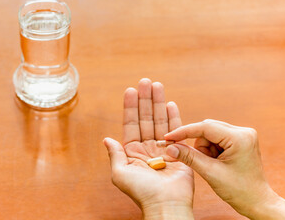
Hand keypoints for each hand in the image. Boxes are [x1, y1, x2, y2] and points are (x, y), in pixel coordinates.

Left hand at [104, 78, 193, 219]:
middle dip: (145, 99)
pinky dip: (173, 116)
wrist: (166, 204)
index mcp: (132, 151)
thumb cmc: (142, 192)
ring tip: (157, 85)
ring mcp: (163, 147)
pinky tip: (170, 103)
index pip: (130, 123)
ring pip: (160, 120)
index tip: (130, 90)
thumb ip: (115, 154)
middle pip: (145, 118)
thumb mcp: (120, 174)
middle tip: (145, 81)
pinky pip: (175, 130)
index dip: (130, 107)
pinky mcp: (178, 150)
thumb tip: (106, 139)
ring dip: (158, 102)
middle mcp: (147, 147)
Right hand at [164, 119, 284, 219]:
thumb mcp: (210, 173)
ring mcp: (242, 135)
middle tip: (195, 160)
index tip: (168, 137)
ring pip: (209, 134)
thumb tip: (170, 147)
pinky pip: (216, 139)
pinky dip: (210, 150)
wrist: (257, 202)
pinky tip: (216, 163)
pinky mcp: (239, 140)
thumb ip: (189, 157)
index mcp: (239, 138)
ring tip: (212, 165)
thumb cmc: (239, 190)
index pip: (205, 127)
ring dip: (204, 149)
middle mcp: (243, 132)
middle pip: (207, 129)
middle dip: (198, 145)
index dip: (184, 132)